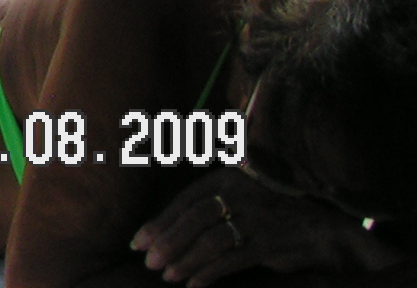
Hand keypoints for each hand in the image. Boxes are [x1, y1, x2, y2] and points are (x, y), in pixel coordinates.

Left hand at [131, 170, 399, 286]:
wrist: (319, 226)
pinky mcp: (271, 243)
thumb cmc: (267, 213)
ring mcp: (256, 218)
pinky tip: (195, 285)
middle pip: (194, 218)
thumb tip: (163, 230)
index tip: (137, 241)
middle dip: (167, 241)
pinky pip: (234, 259)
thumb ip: (206, 208)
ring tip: (167, 275)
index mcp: (225, 179)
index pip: (184, 201)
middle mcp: (239, 194)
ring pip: (212, 240)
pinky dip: (211, 273)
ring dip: (186, 259)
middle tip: (147, 261)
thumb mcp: (236, 201)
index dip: (159, 221)